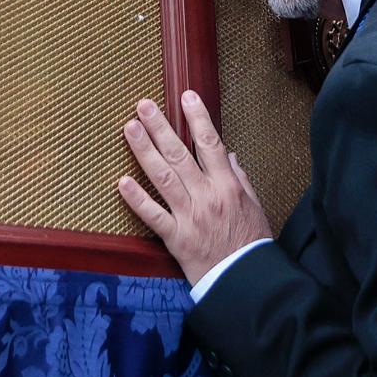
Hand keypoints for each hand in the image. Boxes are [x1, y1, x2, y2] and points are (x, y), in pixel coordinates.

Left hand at [118, 91, 270, 285]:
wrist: (246, 281)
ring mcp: (189, 217)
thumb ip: (239, 179)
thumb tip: (227, 155)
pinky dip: (137, 199)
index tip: (186, 96)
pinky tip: (122, 181)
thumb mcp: (254, 206)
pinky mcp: (176, 238)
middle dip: (160, 127)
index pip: (211, 144)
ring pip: (163, 178)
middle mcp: (207, 196)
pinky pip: (153, 216)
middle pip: (180, 155)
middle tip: (143, 105)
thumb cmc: (251, 243)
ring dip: (144, 151)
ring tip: (130, 129)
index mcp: (228, 186)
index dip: (198, 118)